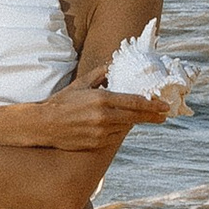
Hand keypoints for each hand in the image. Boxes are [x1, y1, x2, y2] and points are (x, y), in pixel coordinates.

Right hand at [44, 82, 167, 142]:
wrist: (44, 125)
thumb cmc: (62, 102)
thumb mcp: (81, 84)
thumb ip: (99, 74)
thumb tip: (112, 65)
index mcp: (102, 99)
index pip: (135, 102)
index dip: (152, 105)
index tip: (164, 106)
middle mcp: (104, 117)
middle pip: (135, 117)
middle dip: (151, 116)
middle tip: (164, 116)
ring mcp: (101, 132)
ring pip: (125, 127)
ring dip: (131, 122)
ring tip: (136, 117)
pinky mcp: (96, 144)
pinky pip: (114, 137)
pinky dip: (117, 130)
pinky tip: (115, 125)